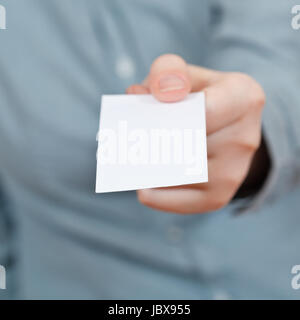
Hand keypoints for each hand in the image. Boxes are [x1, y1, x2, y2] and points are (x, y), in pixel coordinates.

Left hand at [127, 54, 266, 213]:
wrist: (229, 129)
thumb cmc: (203, 99)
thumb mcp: (189, 74)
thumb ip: (166, 71)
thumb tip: (138, 94)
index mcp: (244, 99)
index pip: (204, 111)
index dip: (169, 111)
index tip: (146, 106)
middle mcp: (244, 139)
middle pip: (184, 144)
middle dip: (151, 140)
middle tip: (127, 138)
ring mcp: (234, 173)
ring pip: (177, 173)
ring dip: (148, 167)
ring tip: (131, 156)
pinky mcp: (219, 197)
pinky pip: (181, 201)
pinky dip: (156, 195)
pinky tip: (142, 186)